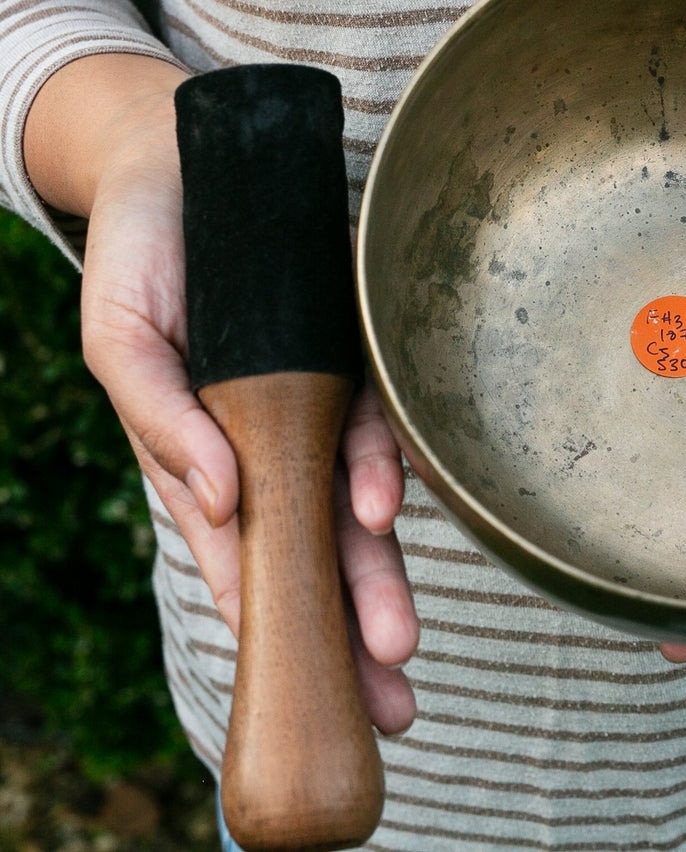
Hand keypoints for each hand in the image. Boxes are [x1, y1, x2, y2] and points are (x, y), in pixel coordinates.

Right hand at [25, 55, 419, 732]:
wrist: (188, 158)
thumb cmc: (144, 258)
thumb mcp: (121, 341)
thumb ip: (160, 420)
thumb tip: (218, 500)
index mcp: (207, 458)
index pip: (245, 562)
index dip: (277, 629)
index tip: (313, 691)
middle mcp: (271, 442)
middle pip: (317, 553)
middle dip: (351, 628)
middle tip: (391, 694)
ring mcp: (318, 402)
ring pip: (355, 506)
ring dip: (375, 575)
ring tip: (397, 640)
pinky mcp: (357, 356)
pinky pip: (379, 423)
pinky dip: (380, 470)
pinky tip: (382, 509)